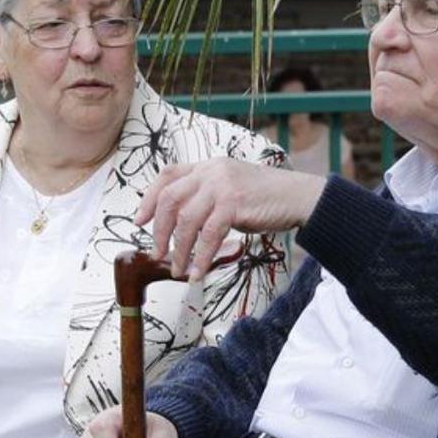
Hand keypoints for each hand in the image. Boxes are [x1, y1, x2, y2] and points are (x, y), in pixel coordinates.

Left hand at [136, 158, 324, 278]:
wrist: (297, 197)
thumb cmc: (265, 198)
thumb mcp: (230, 189)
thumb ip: (206, 197)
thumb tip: (181, 224)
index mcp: (208, 166)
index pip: (167, 176)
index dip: (149, 199)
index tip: (140, 221)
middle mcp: (211, 171)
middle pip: (170, 199)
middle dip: (159, 230)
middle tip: (156, 252)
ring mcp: (222, 185)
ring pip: (186, 220)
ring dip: (179, 250)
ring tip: (178, 269)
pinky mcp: (234, 203)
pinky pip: (208, 235)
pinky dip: (200, 257)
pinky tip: (198, 271)